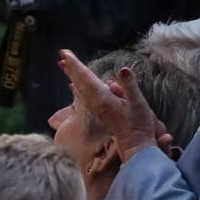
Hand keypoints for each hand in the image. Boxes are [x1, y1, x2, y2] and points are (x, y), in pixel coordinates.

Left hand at [59, 50, 174, 161]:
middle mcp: (95, 102)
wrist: (135, 145)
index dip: (75, 65)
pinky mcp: (99, 110)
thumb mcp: (138, 103)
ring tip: (64, 65)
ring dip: (73, 75)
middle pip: (80, 81)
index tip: (64, 54)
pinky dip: (80, 86)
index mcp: (102, 98)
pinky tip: (75, 84)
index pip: (86, 77)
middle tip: (61, 55)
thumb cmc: (138, 125)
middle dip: (71, 67)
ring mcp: (96, 107)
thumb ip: (130, 86)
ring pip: (81, 87)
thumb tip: (123, 69)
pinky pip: (85, 94)